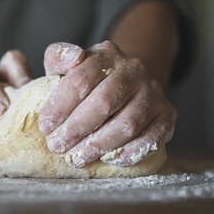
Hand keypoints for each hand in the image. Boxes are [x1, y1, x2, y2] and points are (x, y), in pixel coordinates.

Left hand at [39, 41, 176, 166]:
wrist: (123, 84)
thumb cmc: (86, 80)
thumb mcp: (66, 64)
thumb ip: (57, 57)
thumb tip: (61, 56)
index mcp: (105, 54)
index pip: (80, 79)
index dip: (60, 106)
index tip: (46, 127)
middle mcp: (133, 69)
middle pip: (103, 102)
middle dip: (76, 129)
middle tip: (57, 146)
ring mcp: (153, 91)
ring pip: (127, 123)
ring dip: (98, 145)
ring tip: (77, 157)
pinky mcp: (167, 113)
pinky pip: (151, 137)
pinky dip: (128, 152)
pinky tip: (108, 159)